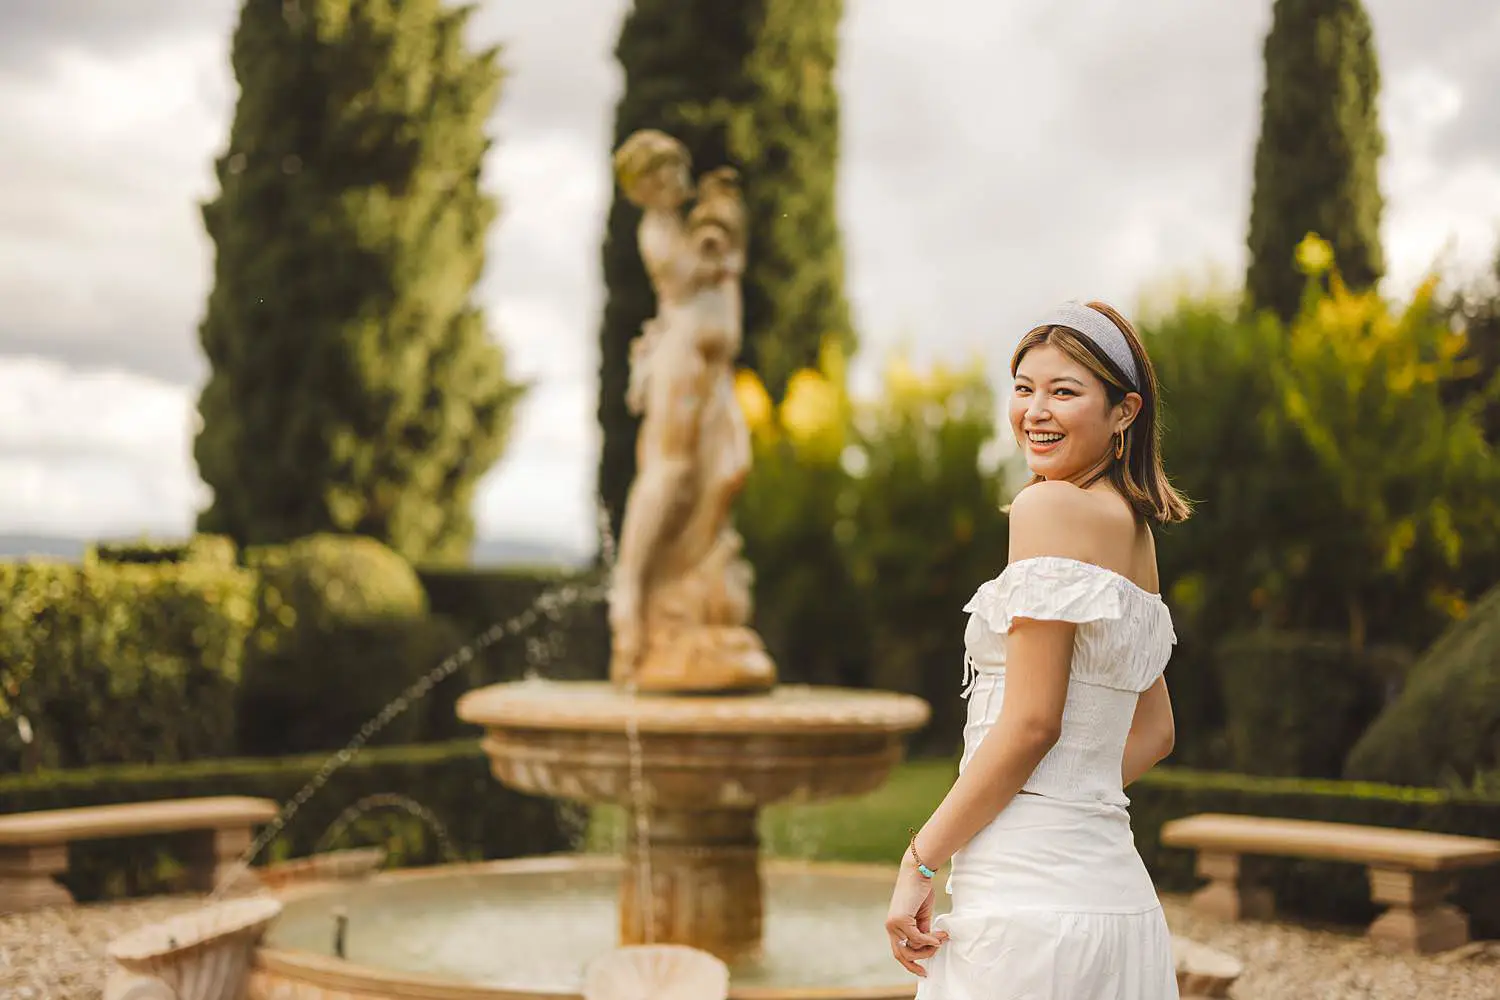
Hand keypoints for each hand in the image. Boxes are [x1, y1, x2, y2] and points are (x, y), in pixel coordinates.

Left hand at [885, 862, 946, 976]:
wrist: (917, 872)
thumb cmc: (920, 891)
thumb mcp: (922, 916)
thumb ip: (922, 931)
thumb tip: (928, 945)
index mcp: (894, 926)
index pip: (899, 952)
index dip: (911, 964)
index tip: (923, 972)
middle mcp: (891, 927)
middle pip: (902, 955)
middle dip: (921, 958)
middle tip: (937, 949)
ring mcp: (893, 924)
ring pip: (910, 949)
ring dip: (928, 948)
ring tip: (941, 939)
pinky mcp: (900, 919)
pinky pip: (917, 938)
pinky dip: (929, 940)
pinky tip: (939, 936)